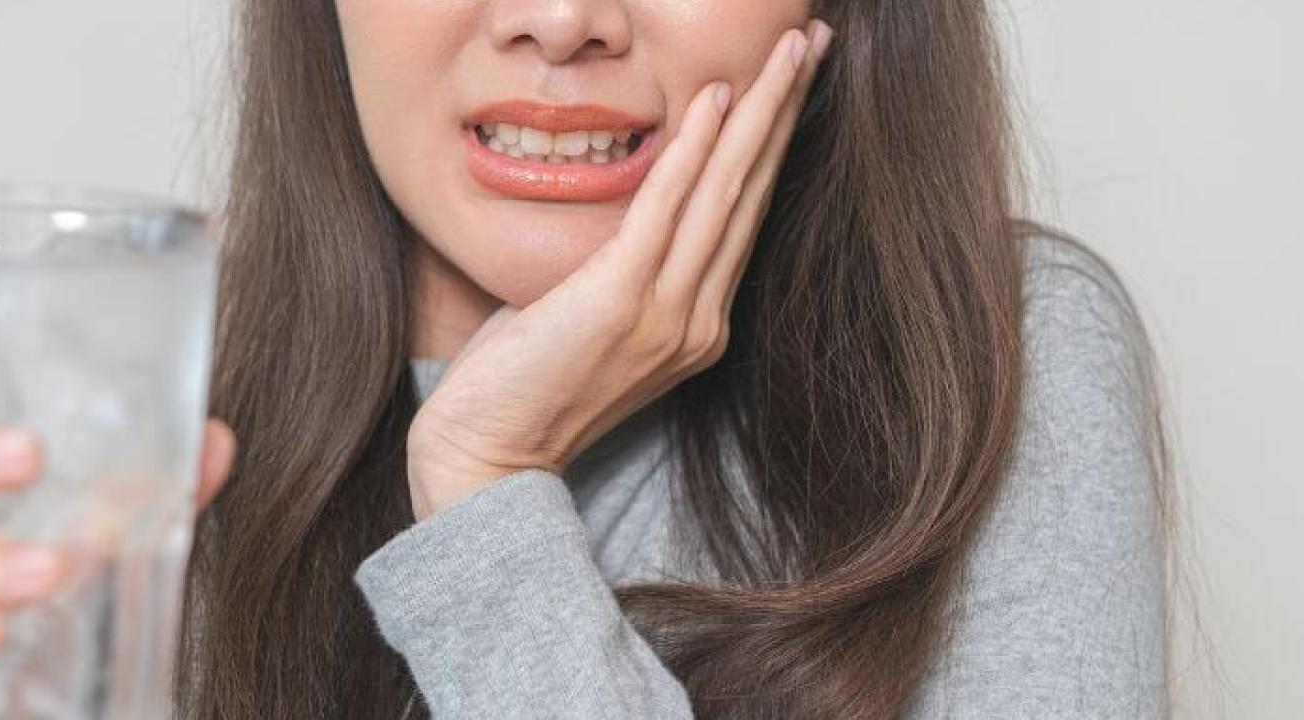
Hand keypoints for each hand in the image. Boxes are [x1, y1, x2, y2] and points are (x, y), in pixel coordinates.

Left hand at [406, 21, 831, 518]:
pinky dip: (694, 150)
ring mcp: (666, 316)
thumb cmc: (521, 386)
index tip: (792, 83)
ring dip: (761, 112)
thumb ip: (614, 266)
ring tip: (793, 50)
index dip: (771, 143)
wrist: (485, 459)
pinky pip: (668, 210)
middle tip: (817, 42)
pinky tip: (717, 98)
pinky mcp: (622, 304)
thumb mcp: (583, 314)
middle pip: (752, 193)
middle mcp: (696, 320)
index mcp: (694, 324)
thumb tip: (620, 212)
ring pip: (726, 193)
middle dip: (786, 110)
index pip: (742, 215)